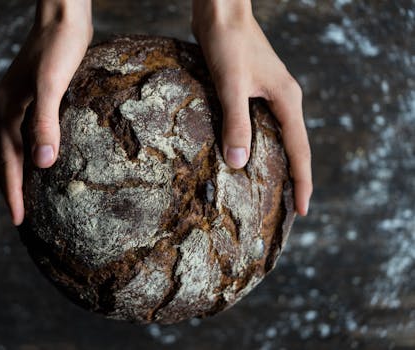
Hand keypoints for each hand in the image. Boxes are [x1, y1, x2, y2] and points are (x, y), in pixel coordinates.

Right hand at [0, 0, 92, 224]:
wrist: (62, 18)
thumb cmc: (60, 48)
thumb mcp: (53, 85)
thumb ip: (45, 122)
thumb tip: (42, 164)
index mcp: (7, 111)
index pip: (6, 161)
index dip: (12, 192)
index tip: (18, 220)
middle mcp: (5, 109)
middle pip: (1, 158)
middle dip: (9, 188)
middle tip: (20, 216)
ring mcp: (16, 103)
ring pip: (10, 147)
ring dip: (15, 173)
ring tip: (26, 196)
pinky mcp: (30, 98)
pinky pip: (22, 134)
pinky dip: (26, 154)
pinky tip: (41, 159)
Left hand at [192, 0, 311, 214]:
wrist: (220, 12)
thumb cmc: (228, 42)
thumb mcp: (231, 85)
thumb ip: (236, 123)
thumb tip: (238, 163)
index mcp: (286, 100)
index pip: (300, 150)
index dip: (302, 182)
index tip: (303, 211)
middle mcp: (282, 99)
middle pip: (294, 146)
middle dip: (293, 177)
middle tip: (288, 208)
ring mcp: (268, 95)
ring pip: (277, 136)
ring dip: (276, 162)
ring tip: (270, 189)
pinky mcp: (252, 90)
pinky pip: (260, 125)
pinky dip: (258, 144)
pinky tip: (246, 154)